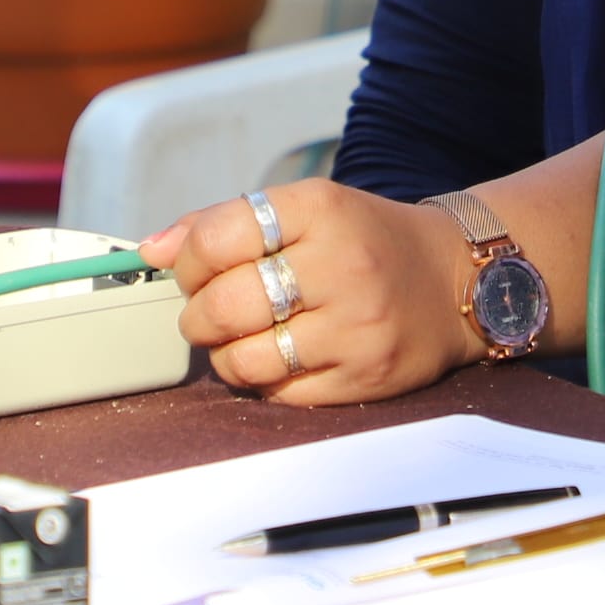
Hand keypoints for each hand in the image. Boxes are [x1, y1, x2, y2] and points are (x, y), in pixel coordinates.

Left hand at [142, 179, 492, 404]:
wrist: (454, 281)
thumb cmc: (365, 241)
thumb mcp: (306, 209)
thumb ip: (224, 223)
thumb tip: (150, 251)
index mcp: (321, 209)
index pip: (218, 237)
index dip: (188, 260)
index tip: (193, 268)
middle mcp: (342, 265)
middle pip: (226, 305)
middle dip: (199, 314)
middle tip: (210, 310)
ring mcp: (356, 328)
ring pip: (245, 359)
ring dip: (225, 354)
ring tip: (240, 338)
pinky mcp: (364, 378)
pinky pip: (279, 394)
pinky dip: (262, 381)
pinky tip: (277, 359)